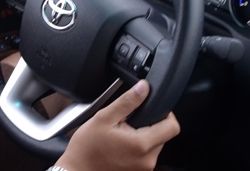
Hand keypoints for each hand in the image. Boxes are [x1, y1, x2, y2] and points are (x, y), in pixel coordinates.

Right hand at [54, 80, 179, 170]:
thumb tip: (143, 87)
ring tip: (121, 134)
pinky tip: (120, 144)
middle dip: (149, 124)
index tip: (152, 107)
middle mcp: (148, 160)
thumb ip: (127, 101)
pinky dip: (137, 146)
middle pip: (163, 135)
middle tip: (127, 122)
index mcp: (142, 144)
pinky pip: (146, 155)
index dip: (166, 113)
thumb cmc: (87, 147)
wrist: (77, 170)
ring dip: (143, 136)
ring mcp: (144, 168)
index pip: (172, 127)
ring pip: (154, 144)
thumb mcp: (104, 117)